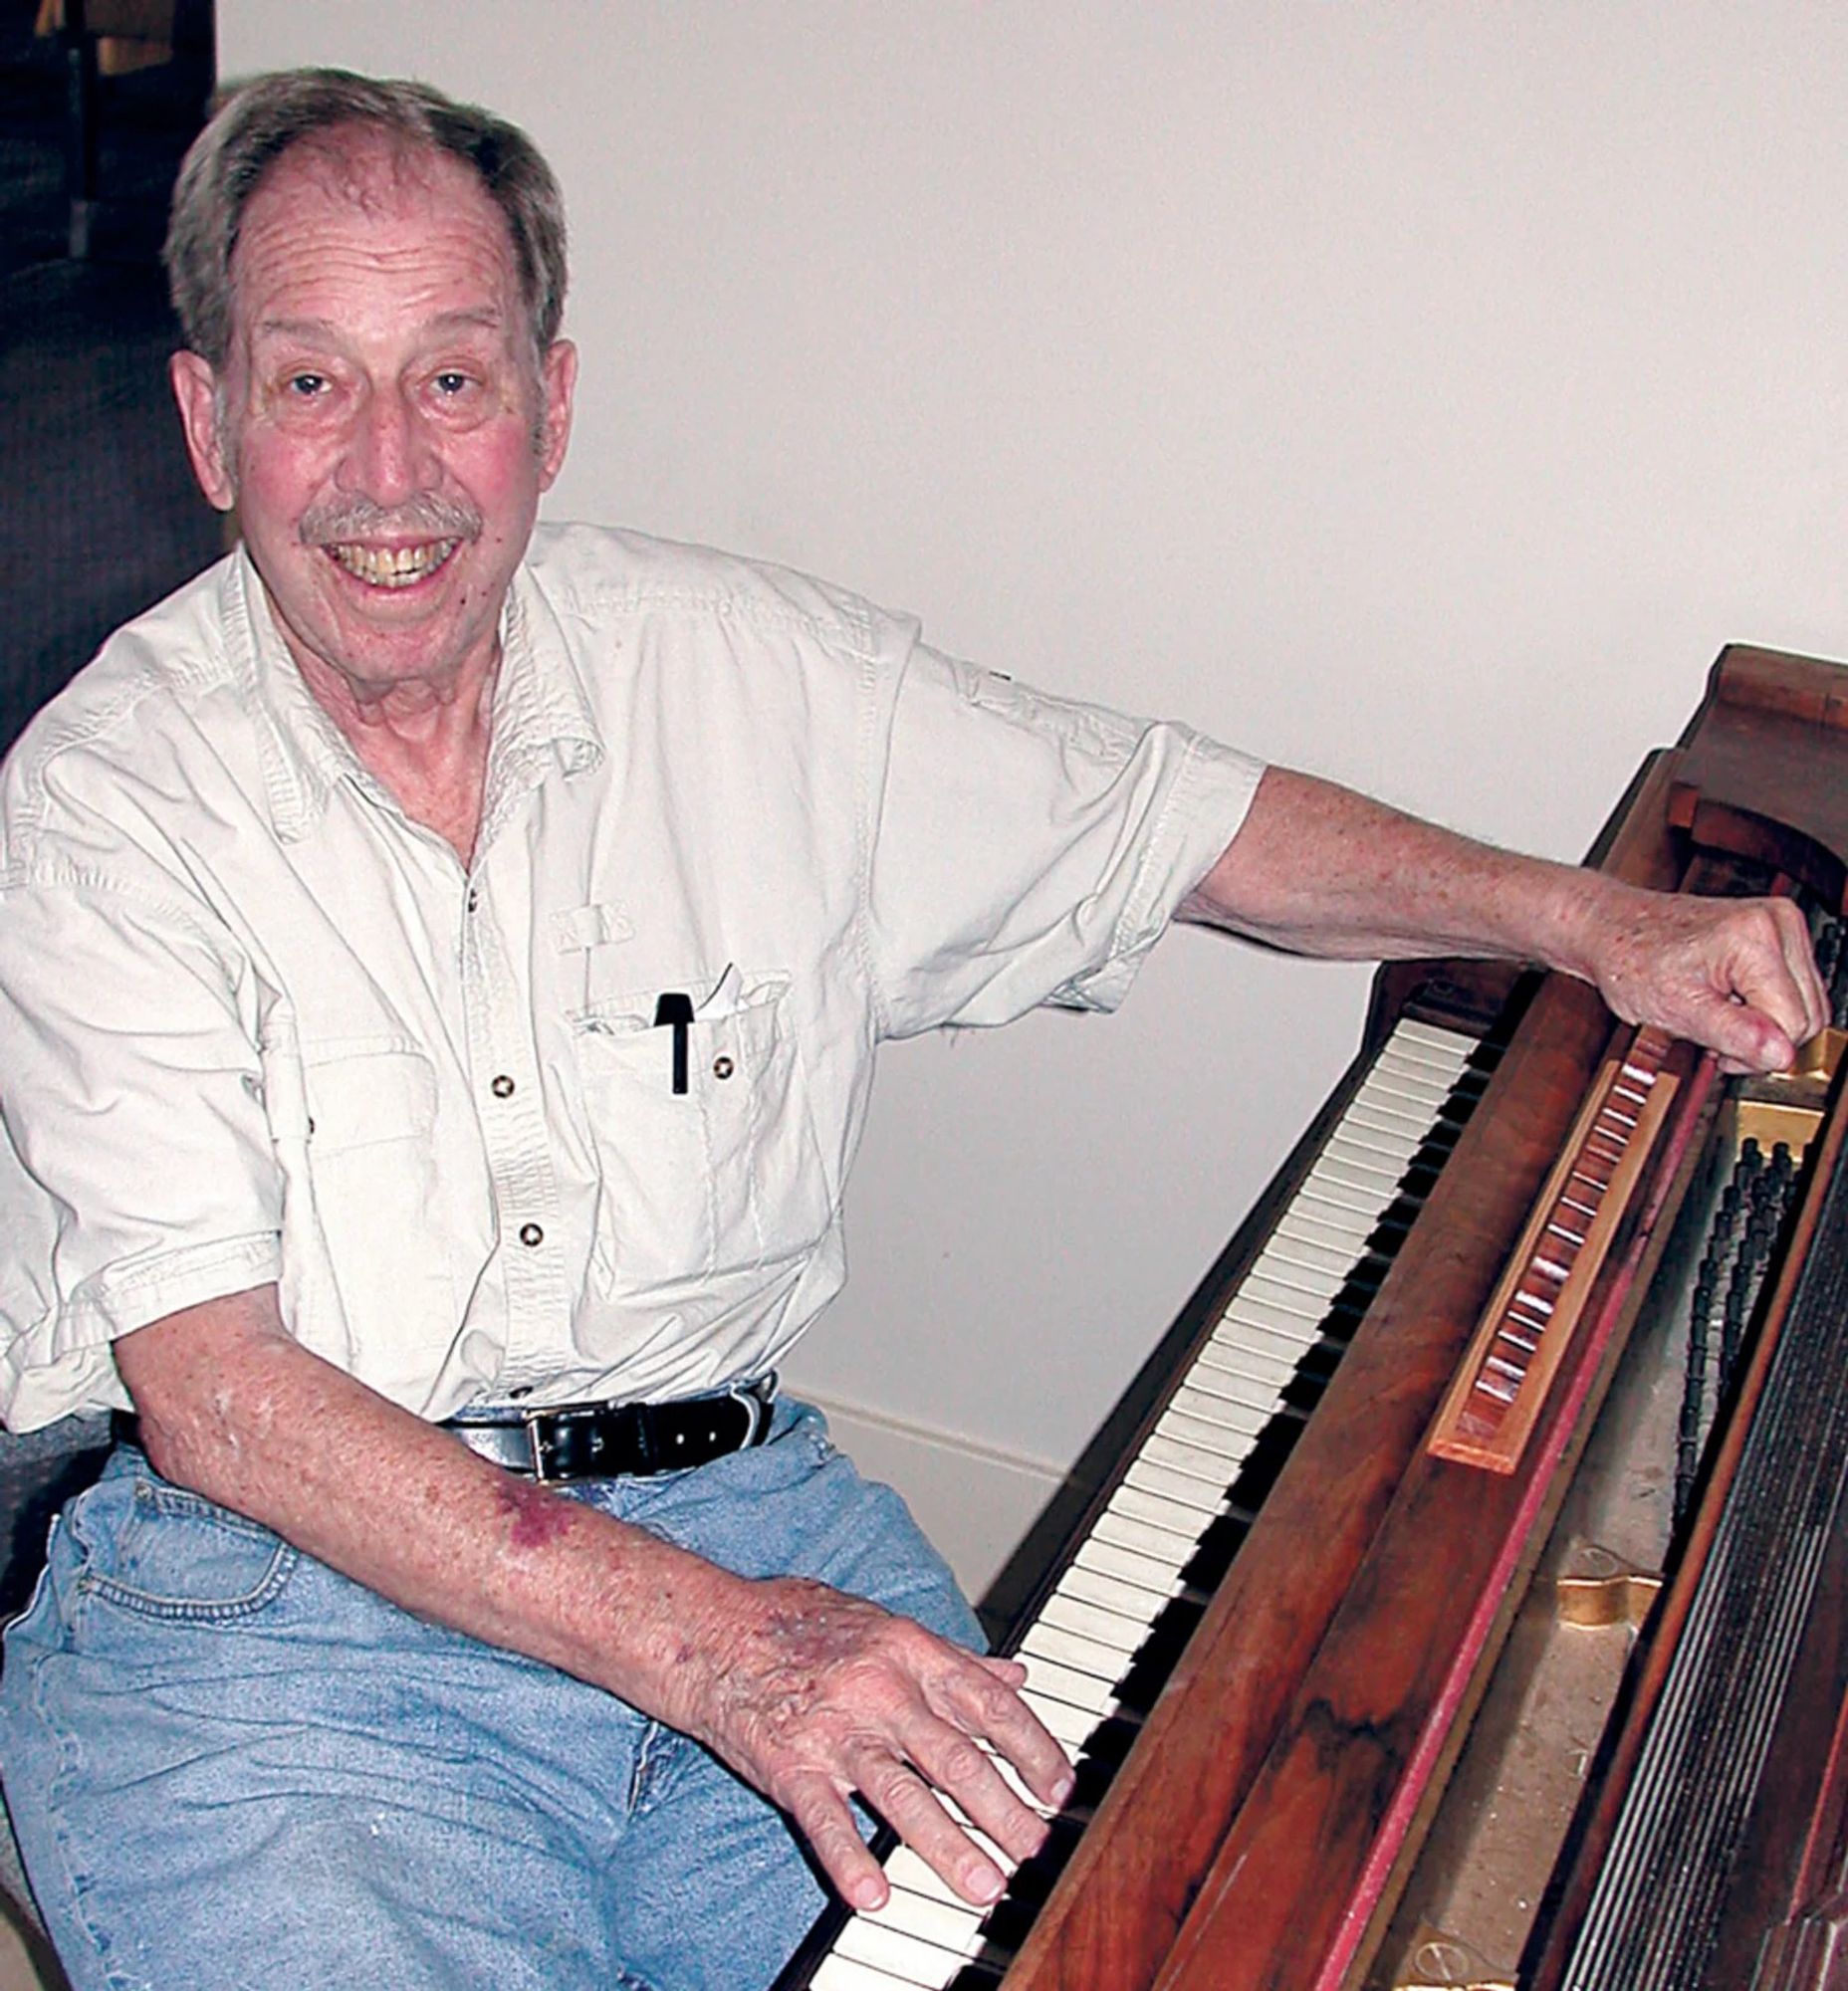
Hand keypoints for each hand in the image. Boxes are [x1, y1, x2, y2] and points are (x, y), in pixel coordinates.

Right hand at [673, 1575, 1074, 1911]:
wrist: (715, 1628)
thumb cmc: (804, 1625)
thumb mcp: (887, 1627)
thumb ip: (953, 1660)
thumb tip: (1014, 1675)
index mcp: (911, 1652)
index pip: (988, 1703)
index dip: (1032, 1747)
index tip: (1059, 1787)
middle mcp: (882, 1690)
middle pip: (956, 1757)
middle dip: (1004, 1809)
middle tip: (1036, 1850)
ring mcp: (836, 1729)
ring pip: (901, 1794)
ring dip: (947, 1844)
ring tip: (984, 1885)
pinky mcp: (790, 1764)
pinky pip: (824, 1818)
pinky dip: (848, 1858)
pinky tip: (874, 1895)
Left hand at [1573, 885, 1827, 1072]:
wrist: (1611, 928)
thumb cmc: (1630, 960)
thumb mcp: (1676, 1009)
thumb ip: (1734, 1035)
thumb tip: (1781, 1055)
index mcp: (1755, 937)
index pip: (1793, 1024)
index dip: (1756, 1050)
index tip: (1717, 1048)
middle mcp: (1777, 923)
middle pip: (1807, 1016)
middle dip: (1764, 1039)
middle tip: (1712, 1034)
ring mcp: (1781, 925)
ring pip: (1806, 1007)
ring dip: (1765, 1025)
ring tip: (1716, 1015)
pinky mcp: (1777, 934)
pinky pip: (1794, 992)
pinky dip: (1765, 1009)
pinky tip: (1727, 1003)